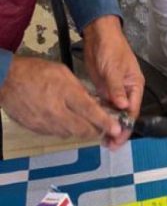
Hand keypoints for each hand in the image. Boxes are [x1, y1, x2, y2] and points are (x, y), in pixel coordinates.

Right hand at [0, 56, 121, 141]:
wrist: (6, 80)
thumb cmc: (36, 71)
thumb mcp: (63, 72)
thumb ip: (79, 89)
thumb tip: (92, 102)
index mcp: (66, 93)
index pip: (90, 111)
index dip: (105, 122)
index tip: (117, 129)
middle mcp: (56, 111)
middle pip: (82, 129)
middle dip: (95, 130)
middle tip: (104, 127)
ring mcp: (44, 123)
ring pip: (69, 134)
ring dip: (80, 130)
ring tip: (85, 122)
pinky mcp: (35, 129)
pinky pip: (55, 133)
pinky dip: (64, 129)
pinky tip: (65, 120)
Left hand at [82, 15, 143, 148]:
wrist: (99, 35)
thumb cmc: (111, 49)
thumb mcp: (114, 69)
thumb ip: (117, 89)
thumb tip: (123, 107)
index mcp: (135, 86)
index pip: (133, 111)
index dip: (126, 126)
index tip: (118, 138)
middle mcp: (127, 91)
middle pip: (125, 115)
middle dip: (118, 130)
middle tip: (109, 145)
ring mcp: (115, 91)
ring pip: (114, 113)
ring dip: (109, 125)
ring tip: (101, 140)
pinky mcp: (104, 89)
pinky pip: (104, 107)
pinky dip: (101, 116)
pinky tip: (94, 125)